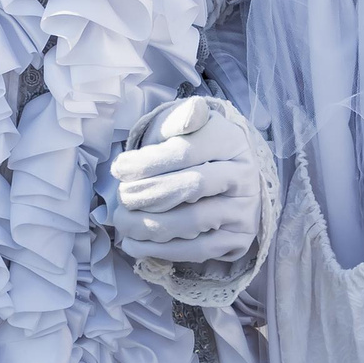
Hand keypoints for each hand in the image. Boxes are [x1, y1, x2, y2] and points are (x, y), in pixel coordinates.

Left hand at [110, 97, 263, 265]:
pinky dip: (162, 250)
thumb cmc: (196, 150)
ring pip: (194, 221)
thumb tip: (193, 111)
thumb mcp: (186, 128)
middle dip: (148, 195)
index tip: (119, 169)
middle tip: (121, 199)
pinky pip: (199, 251)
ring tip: (123, 222)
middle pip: (192, 186)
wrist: (227, 180)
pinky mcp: (238, 241)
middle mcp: (243, 176)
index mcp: (230, 141)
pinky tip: (135, 245)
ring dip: (150, 225)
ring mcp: (244, 211)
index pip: (187, 151)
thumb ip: (181, 120)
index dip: (148, 162)